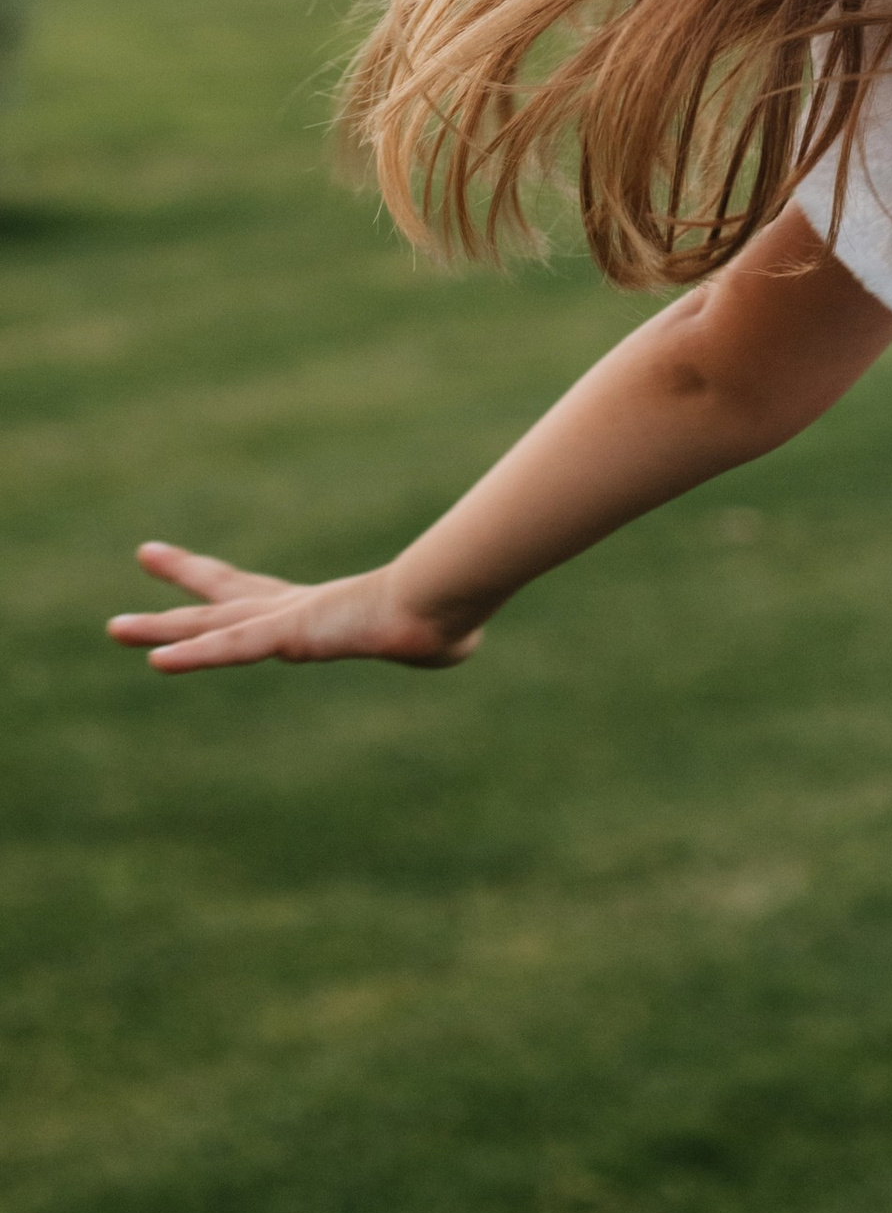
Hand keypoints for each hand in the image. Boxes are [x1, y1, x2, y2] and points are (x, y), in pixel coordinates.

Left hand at [108, 542, 479, 671]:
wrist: (443, 601)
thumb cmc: (444, 613)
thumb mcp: (432, 634)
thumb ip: (429, 639)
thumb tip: (458, 635)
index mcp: (316, 613)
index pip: (256, 596)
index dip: (221, 583)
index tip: (192, 569)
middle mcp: (290, 610)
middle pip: (221, 597)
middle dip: (181, 582)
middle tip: (146, 551)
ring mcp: (284, 622)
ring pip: (208, 629)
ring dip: (159, 630)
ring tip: (112, 631)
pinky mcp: (287, 633)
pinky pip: (230, 649)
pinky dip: (195, 655)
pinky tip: (157, 661)